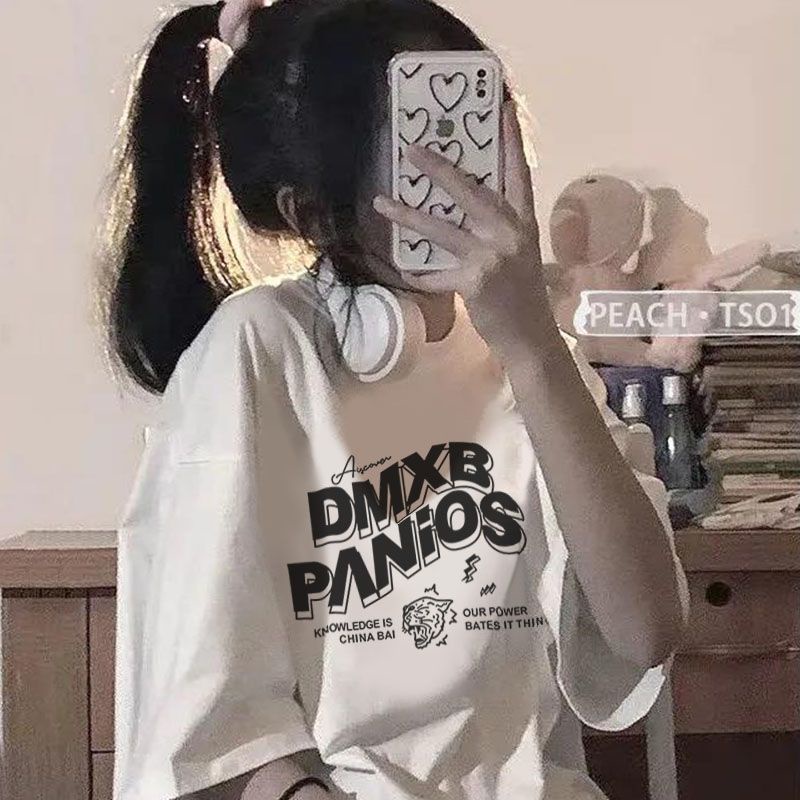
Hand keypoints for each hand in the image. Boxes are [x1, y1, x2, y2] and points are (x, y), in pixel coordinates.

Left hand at [372, 100, 559, 364]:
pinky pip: (435, 273)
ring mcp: (492, 258)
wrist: (530, 336)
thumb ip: (497, 229)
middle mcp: (510, 234)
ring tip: (381, 202)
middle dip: (441, 169)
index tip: (504, 107)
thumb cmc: (522, 294)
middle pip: (472, 193)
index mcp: (524, 223)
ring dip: (409, 215)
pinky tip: (400, 268)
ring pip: (443, 230)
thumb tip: (462, 209)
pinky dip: (417, 273)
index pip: (519, 174)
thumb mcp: (519, 254)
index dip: (511, 141)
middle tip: (412, 149)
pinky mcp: (474, 282)